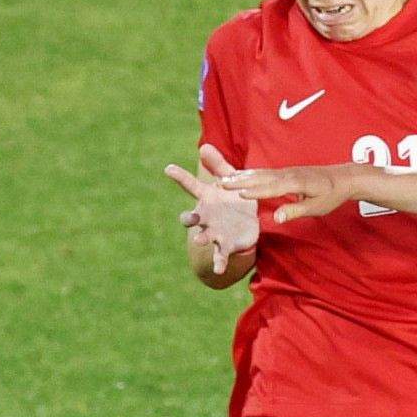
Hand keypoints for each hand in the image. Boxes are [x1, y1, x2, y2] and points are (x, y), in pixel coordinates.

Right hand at [165, 144, 258, 274]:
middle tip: (187, 217)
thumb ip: (218, 165)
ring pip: (203, 236)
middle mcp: (206, 216)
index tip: (169, 168)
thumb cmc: (235, 199)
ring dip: (200, 238)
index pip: (191, 185)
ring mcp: (214, 231)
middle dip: (188, 217)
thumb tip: (204, 145)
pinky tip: (219, 271)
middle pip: (191, 217)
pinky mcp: (226, 245)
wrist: (248, 223)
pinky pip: (221, 255)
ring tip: (198, 241)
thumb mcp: (230, 180)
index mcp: (207, 198)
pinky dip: (219, 262)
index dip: (180, 176)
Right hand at [219, 163, 358, 222]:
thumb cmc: (331, 195)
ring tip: (223, 178)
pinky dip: (250, 173)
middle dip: (241, 180)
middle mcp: (288, 174)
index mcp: (296, 183)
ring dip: (242, 176)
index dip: (255, 191)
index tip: (238, 194)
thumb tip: (276, 218)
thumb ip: (295, 212)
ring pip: (261, 173)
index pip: (272, 188)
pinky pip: (265, 172)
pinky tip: (240, 175)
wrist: (343, 178)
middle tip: (221, 183)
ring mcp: (287, 171)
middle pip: (261, 178)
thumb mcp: (317, 208)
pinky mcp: (286, 172)